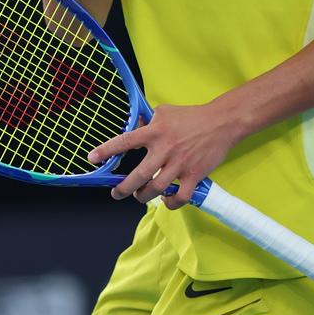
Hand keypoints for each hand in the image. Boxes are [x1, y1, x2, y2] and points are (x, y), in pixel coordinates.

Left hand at [87, 103, 239, 208]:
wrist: (221, 123)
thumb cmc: (191, 117)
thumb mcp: (164, 111)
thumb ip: (146, 120)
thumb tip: (132, 125)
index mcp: (155, 131)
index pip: (125, 141)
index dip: (106, 150)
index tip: (92, 158)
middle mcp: (165, 149)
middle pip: (138, 176)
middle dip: (123, 189)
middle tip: (116, 193)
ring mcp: (180, 164)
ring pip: (155, 189)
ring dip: (143, 196)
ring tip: (139, 196)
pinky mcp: (194, 175)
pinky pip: (180, 197)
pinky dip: (170, 203)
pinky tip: (166, 200)